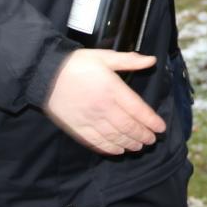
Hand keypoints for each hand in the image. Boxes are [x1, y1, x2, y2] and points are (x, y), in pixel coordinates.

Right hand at [44, 49, 165, 154]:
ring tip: (139, 146)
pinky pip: (97, 142)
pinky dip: (110, 148)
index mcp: (113, 89)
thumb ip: (129, 60)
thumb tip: (151, 60)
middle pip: (129, 127)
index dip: (152, 121)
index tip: (161, 127)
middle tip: (152, 140)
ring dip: (129, 143)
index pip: (138, 110)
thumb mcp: (104, 57)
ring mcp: (90, 120)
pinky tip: (118, 150)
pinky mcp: (77, 128)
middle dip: (143, 135)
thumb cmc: (76, 63)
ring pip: (115, 137)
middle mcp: (104, 107)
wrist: (45, 74)